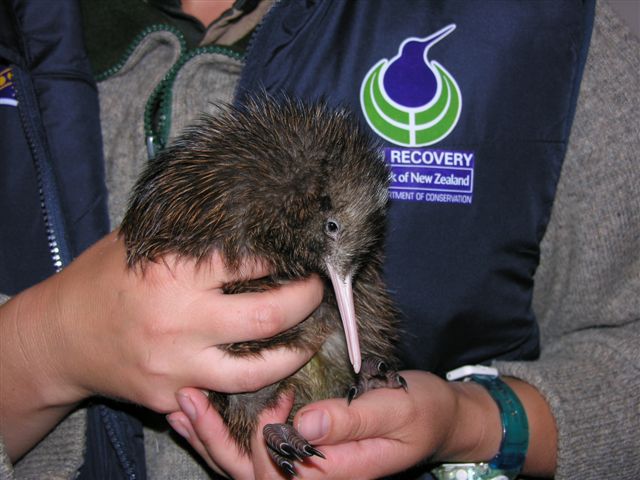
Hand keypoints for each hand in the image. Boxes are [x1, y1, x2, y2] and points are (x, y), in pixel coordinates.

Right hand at [0, 230, 322, 459]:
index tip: (302, 251)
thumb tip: (242, 216)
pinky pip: (228, 391)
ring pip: (258, 369)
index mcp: (172, 272)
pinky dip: (259, 380)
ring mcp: (176, 364)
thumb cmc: (102, 279)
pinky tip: (276, 364)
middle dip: (306, 300)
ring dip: (296, 352)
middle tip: (319, 288)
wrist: (60, 337)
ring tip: (314, 334)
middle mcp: (178, 320)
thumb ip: (187, 236)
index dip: (284, 256)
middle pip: (267, 316)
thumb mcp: (139, 243)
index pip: (249, 262)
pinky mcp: (172, 395)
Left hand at [169, 371, 479, 478]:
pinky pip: (256, 450)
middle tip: (185, 399)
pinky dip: (224, 433)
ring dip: (209, 436)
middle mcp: (313, 475)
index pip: (276, 468)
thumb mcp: (396, 410)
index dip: (261, 436)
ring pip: (245, 464)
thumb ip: (352, 419)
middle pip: (248, 471)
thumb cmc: (422, 411)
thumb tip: (304, 422)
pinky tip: (204, 414)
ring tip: (180, 406)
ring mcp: (306, 465)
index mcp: (333, 472)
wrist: (439, 417)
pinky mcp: (304, 448)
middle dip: (212, 438)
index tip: (280, 393)